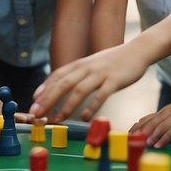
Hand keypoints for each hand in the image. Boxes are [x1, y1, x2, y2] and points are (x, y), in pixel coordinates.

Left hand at [28, 46, 151, 122]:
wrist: (137, 51)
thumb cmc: (112, 62)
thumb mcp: (90, 65)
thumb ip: (76, 75)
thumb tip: (58, 88)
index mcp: (79, 64)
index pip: (56, 76)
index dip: (44, 90)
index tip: (33, 103)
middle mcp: (86, 68)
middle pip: (62, 84)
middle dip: (47, 100)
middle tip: (36, 114)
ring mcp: (100, 74)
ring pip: (79, 90)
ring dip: (66, 106)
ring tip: (57, 119)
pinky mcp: (115, 80)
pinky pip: (101, 95)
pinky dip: (92, 106)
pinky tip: (84, 117)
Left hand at [135, 87, 170, 147]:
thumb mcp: (169, 110)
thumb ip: (156, 117)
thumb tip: (139, 122)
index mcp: (165, 113)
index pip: (149, 121)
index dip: (140, 129)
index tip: (129, 137)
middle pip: (158, 125)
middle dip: (148, 134)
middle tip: (139, 143)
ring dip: (164, 136)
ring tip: (156, 144)